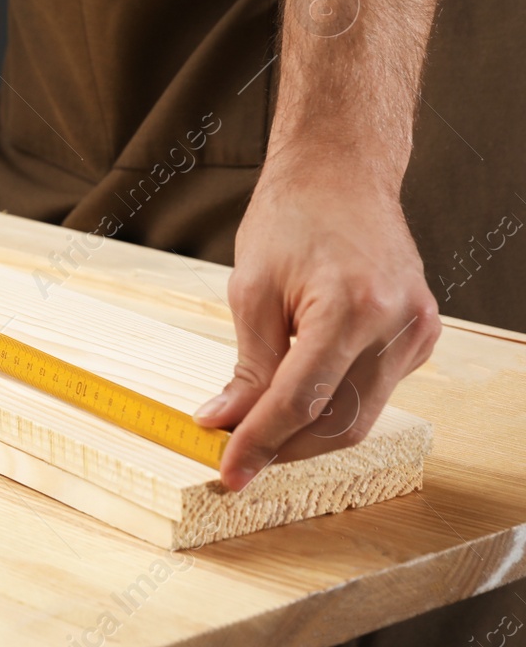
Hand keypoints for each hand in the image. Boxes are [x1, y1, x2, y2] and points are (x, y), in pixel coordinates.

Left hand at [194, 155, 439, 490]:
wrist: (342, 174)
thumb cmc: (292, 217)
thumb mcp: (251, 290)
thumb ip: (247, 365)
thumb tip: (225, 422)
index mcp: (353, 308)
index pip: (302, 400)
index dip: (260, 441)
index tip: (228, 472)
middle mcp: (397, 325)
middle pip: (339, 421)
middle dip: (284, 447)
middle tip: (234, 457)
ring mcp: (418, 334)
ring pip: (360, 415)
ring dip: (306, 433)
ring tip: (255, 430)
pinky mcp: (420, 338)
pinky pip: (374, 391)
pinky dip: (333, 404)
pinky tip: (297, 396)